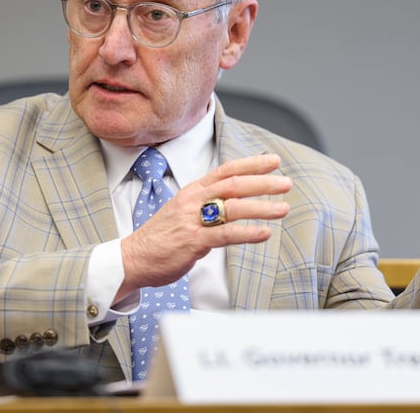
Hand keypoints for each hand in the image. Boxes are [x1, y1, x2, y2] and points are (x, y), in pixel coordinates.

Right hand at [117, 153, 290, 299]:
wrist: (133, 258)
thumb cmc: (161, 238)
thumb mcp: (182, 211)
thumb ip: (206, 204)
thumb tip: (232, 201)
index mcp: (192, 191)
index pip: (225, 170)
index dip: (251, 164)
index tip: (273, 161)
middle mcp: (193, 201)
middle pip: (233, 184)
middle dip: (263, 183)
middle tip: (286, 183)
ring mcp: (192, 220)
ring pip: (233, 207)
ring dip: (262, 207)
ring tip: (284, 208)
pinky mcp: (193, 242)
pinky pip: (225, 234)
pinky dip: (248, 232)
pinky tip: (265, 233)